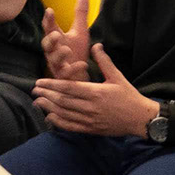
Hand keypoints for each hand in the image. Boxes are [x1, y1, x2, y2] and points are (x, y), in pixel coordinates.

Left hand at [33, 47, 156, 136]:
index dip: (52, 84)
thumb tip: (95, 45)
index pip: (68, 87)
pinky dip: (58, 121)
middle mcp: (90, 107)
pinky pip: (71, 126)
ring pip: (64, 113)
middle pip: (62, 100)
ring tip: (38, 101)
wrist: (140, 118)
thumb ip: (104, 61)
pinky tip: (50, 116)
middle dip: (46, 94)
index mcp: (95, 92)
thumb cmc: (129, 96)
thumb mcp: (117, 76)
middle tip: (34, 89)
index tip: (40, 81)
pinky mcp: (91, 129)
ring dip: (49, 107)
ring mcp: (90, 120)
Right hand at [40, 0, 91, 81]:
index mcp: (56, 39)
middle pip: (46, 45)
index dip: (48, 20)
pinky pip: (66, 74)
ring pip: (54, 60)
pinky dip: (73, 69)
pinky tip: (82, 64)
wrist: (80, 76)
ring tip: (66, 49)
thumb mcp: (80, 31)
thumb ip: (80, 14)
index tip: (50, 11)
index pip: (49, 28)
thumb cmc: (76, 52)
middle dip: (50, 39)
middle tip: (55, 34)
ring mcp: (57, 65)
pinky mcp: (64, 77)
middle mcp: (53, 52)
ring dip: (59, 54)